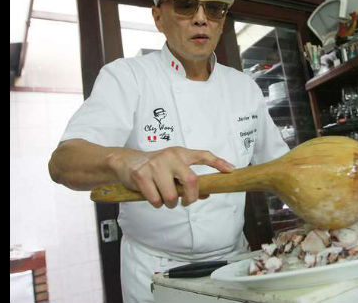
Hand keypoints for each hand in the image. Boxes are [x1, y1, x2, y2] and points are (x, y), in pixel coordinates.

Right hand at [107, 147, 234, 207]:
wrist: (126, 162)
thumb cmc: (154, 168)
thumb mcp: (173, 169)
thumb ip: (189, 180)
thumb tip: (207, 193)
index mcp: (181, 153)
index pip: (204, 155)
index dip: (219, 163)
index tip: (231, 171)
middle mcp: (170, 156)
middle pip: (191, 181)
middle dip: (191, 198)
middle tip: (186, 202)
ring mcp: (155, 164)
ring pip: (171, 195)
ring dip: (170, 203)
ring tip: (164, 198)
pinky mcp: (141, 174)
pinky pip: (155, 199)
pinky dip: (156, 204)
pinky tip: (152, 196)